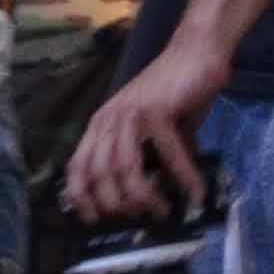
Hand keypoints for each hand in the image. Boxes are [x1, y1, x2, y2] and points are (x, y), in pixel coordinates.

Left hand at [66, 40, 226, 222]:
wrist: (193, 54)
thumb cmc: (172, 96)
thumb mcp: (146, 130)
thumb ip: (141, 156)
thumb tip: (147, 197)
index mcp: (99, 126)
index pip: (77, 167)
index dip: (79, 196)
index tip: (93, 219)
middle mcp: (107, 120)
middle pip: (99, 174)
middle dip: (117, 204)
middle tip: (139, 216)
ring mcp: (129, 114)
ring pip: (125, 169)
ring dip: (144, 197)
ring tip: (161, 211)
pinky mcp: (156, 111)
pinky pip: (169, 155)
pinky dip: (183, 178)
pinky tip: (195, 192)